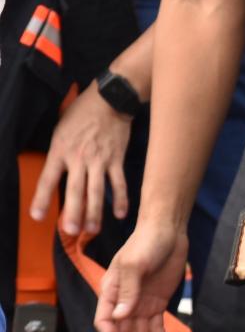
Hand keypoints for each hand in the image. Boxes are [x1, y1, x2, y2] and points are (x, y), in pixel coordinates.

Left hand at [30, 85, 132, 237]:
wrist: (108, 101)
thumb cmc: (81, 114)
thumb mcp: (60, 130)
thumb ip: (58, 153)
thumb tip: (57, 174)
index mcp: (60, 150)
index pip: (48, 179)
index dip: (42, 198)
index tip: (37, 216)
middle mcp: (79, 158)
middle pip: (75, 189)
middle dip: (72, 212)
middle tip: (70, 230)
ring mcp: (100, 160)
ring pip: (96, 190)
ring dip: (95, 212)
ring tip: (92, 230)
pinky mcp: (116, 160)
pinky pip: (119, 183)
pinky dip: (121, 199)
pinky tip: (119, 214)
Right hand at [94, 219, 187, 331]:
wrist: (168, 232)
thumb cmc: (146, 243)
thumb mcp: (134, 265)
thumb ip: (128, 291)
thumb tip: (120, 317)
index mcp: (110, 291)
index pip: (105, 321)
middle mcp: (123, 301)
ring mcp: (140, 303)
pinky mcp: (156, 303)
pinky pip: (156, 326)